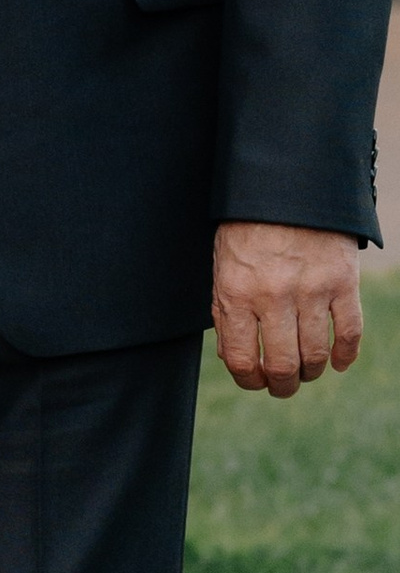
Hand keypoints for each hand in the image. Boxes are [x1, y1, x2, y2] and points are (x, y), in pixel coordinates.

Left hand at [212, 221, 364, 396]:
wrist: (286, 187)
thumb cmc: (247, 229)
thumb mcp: (223, 268)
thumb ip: (227, 312)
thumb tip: (234, 359)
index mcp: (236, 293)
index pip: (241, 361)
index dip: (249, 382)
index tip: (256, 382)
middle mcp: (273, 297)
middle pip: (282, 365)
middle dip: (282, 385)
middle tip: (284, 385)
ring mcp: (311, 290)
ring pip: (315, 355)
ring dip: (311, 372)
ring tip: (307, 371)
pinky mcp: (342, 282)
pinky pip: (349, 332)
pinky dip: (345, 355)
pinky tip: (337, 363)